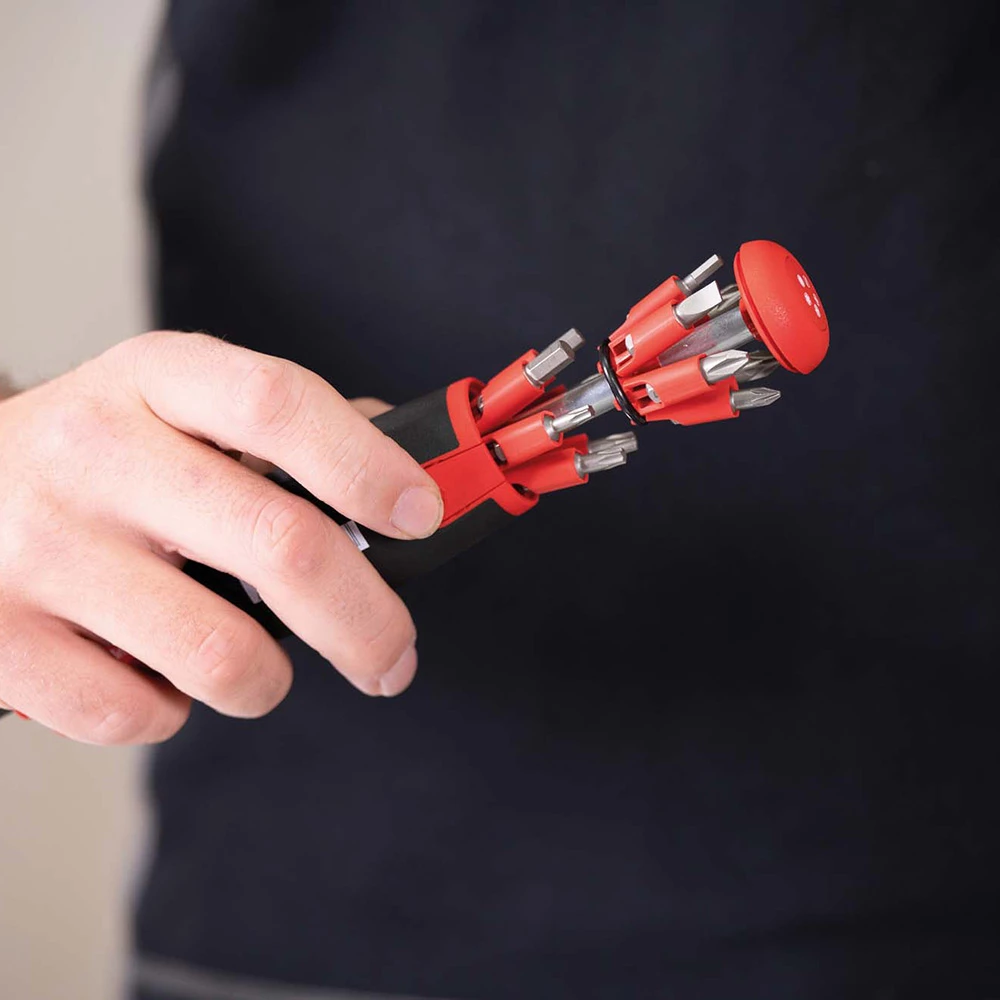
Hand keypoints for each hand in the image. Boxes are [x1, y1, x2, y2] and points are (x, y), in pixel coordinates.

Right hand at [0, 333, 441, 743]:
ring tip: (251, 663)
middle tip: (393, 657)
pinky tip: (155, 669)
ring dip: (266, 681)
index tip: (422, 516)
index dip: (368, 465)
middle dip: (369, 623)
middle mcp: (95, 452)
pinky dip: (174, 709)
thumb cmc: (100, 456)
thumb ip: (286, 429)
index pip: (279, 405)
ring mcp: (40, 547)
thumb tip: (403, 471)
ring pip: (222, 654)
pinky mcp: (2, 639)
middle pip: (282, 546)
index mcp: (155, 379)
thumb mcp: (176, 403)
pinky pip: (141, 713)